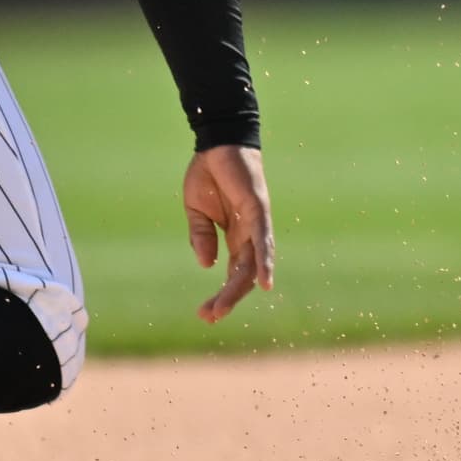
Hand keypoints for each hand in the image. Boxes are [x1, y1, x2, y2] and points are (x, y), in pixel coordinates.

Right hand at [184, 143, 273, 323]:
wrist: (216, 143)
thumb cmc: (209, 175)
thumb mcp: (196, 212)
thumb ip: (201, 237)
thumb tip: (207, 265)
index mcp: (236, 237)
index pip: (234, 274)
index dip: (223, 294)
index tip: (205, 314)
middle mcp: (250, 235)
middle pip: (244, 274)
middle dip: (228, 297)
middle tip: (209, 317)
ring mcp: (256, 223)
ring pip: (253, 263)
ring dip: (240, 287)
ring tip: (223, 307)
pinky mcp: (258, 208)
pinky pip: (262, 239)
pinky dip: (264, 260)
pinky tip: (263, 281)